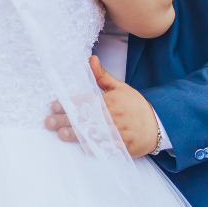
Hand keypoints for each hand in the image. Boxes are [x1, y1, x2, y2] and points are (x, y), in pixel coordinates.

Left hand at [44, 56, 160, 156]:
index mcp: (110, 101)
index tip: (54, 105)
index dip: (70, 103)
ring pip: (96, 133)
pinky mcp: (125, 145)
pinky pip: (110, 147)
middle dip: (66, 119)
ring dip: (78, 134)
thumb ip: (102, 76)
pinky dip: (98, 148)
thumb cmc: (135, 105)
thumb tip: (91, 59)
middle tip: (49, 122)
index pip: (87, 101)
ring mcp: (120, 131)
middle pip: (86, 118)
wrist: (158, 123)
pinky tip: (85, 148)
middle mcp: (113, 115)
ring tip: (62, 134)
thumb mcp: (120, 88)